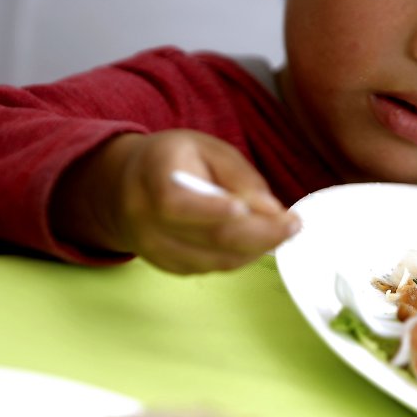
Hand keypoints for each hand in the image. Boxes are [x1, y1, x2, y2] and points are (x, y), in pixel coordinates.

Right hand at [51, 130, 299, 273]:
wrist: (124, 186)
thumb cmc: (173, 160)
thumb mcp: (207, 149)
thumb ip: (241, 177)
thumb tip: (272, 211)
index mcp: (152, 178)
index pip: (178, 203)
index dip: (215, 210)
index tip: (254, 210)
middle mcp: (146, 219)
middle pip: (208, 238)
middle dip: (259, 234)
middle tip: (293, 225)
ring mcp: (154, 249)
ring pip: (215, 259)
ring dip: (255, 249)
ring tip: (281, 230)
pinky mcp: (167, 266)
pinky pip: (212, 268)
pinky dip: (240, 257)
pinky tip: (256, 241)